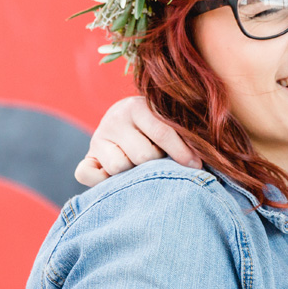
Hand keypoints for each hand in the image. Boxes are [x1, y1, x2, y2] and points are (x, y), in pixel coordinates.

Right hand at [75, 96, 200, 185]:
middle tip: (161, 161)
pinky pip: (87, 175)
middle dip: (157, 163)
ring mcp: (98, 138)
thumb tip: (200, 160)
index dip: (182, 153)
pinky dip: (102, 181)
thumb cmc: (157, 125)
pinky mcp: (87, 157)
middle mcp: (114, 119)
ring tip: (142, 166)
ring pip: (120, 167)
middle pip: (142, 156)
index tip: (196, 167)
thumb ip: (183, 133)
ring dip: (134, 172)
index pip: (161, 133)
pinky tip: (117, 177)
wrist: (125, 118)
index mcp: (137, 106)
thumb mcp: (168, 120)